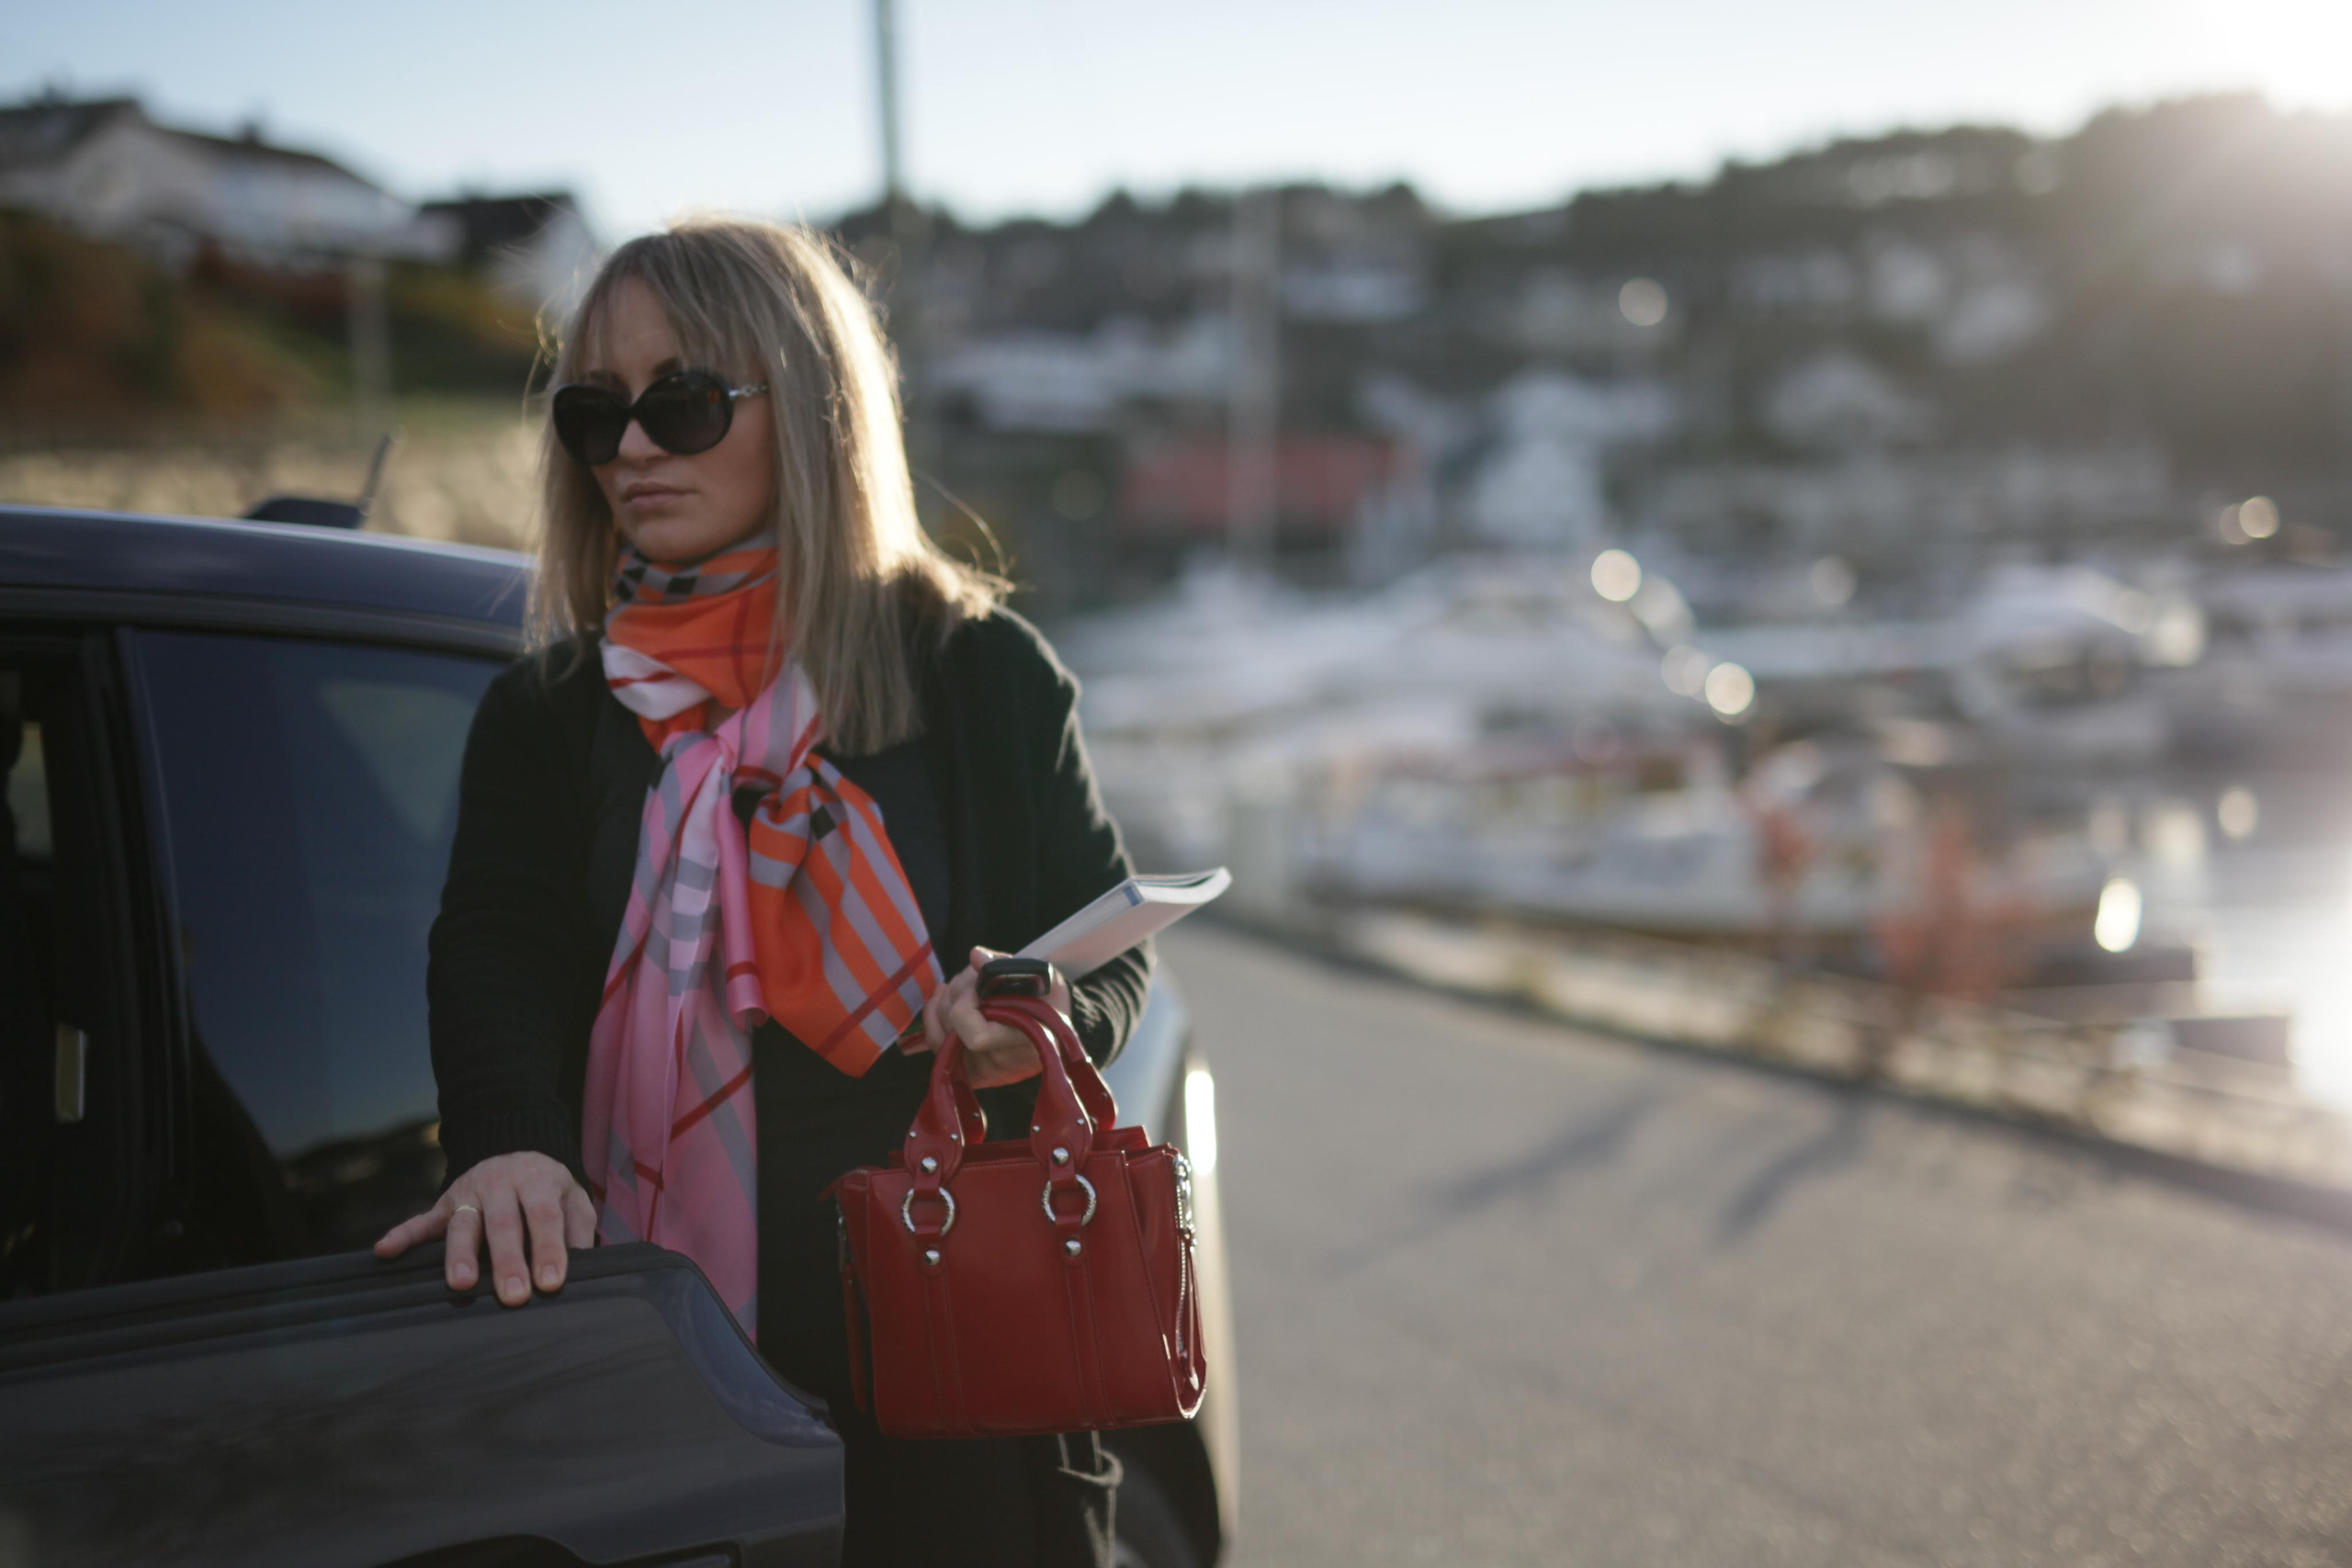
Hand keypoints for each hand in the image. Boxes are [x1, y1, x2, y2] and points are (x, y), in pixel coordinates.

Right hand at [374, 1150, 596, 1305]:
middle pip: (502, 1224)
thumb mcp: (573, 1197)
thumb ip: (577, 1229)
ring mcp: (469, 1192)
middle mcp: (500, 1184)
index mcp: (537, 1181)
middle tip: (513, 1295)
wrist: (514, 1144)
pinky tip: (384, 1251)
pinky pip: (421, 1220)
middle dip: (507, 1261)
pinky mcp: (444, 1202)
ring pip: (462, 1224)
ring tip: (460, 1285)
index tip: (550, 1283)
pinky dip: (402, 1234)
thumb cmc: (547, 1186)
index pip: (544, 1217)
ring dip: (458, 1254)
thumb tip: (585, 1267)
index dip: (548, 1249)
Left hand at [908, 945, 1072, 1088]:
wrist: (1057, 1031)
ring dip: (948, 997)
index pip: (976, 1036)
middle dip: (959, 989)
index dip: (967, 1005)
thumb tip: (975, 956)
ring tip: (969, 983)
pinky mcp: (968, 1070)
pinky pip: (935, 1041)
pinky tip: (944, 994)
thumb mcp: (1044, 978)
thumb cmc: (1051, 1002)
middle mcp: (1000, 1062)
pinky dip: (935, 1013)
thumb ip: (1010, 966)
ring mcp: (981, 1070)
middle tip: (977, 975)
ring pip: (940, 1029)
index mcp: (1024, 1041)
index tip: (980, 985)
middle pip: (953, 1025)